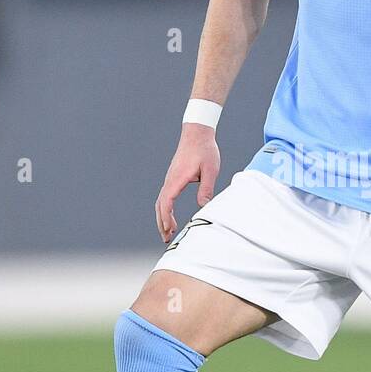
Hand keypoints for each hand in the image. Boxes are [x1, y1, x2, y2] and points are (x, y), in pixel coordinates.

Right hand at [155, 125, 219, 241]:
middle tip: (166, 239)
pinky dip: (165, 209)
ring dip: (162, 217)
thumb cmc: (205, 150)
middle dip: (162, 223)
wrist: (197, 132)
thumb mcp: (210, 170)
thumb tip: (203, 206)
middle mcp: (170, 180)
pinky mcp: (173, 177)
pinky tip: (170, 216)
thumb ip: (206, 189)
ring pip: (161, 201)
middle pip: (160, 205)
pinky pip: (165, 196)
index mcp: (177, 179)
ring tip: (167, 231)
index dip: (167, 218)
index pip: (167, 202)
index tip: (170, 230)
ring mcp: (170, 178)